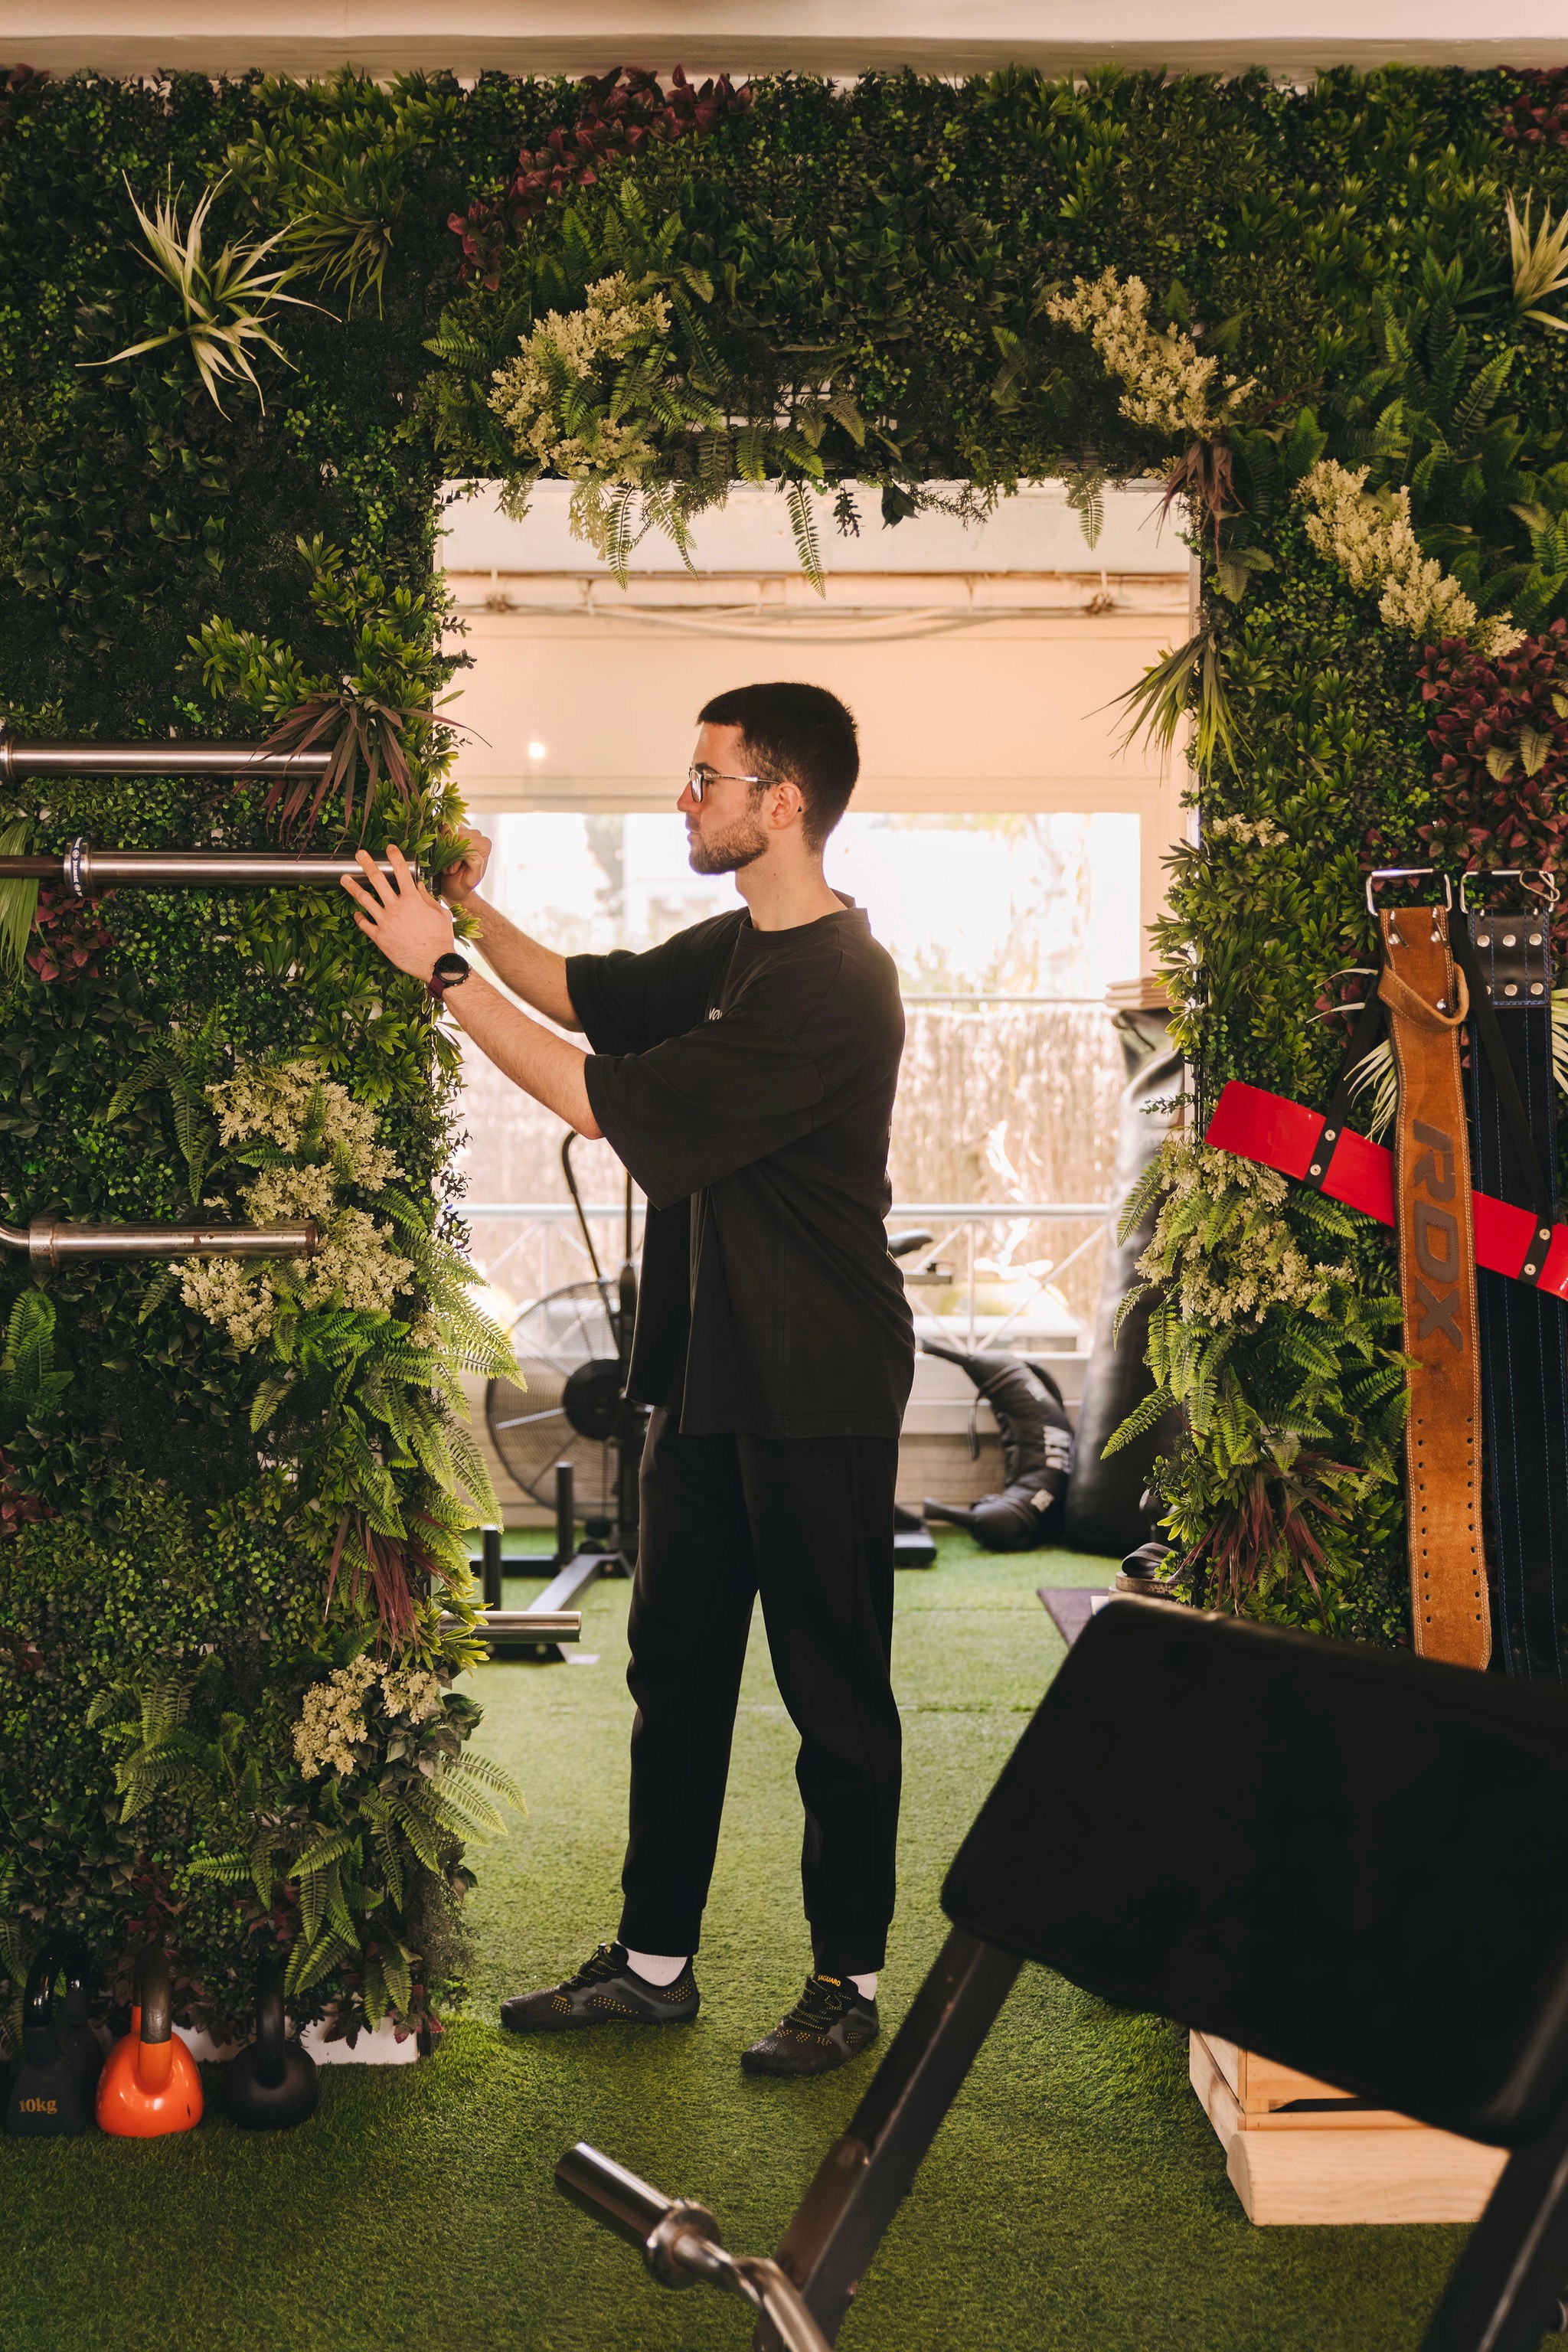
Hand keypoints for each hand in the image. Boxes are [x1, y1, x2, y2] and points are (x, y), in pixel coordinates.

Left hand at [341, 845, 454, 980]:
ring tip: (344, 878)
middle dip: (366, 864)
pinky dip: (359, 917)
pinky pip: (364, 924)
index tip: (389, 848)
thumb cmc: (441, 939)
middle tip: (359, 854)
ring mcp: (385, 922)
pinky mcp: (379, 937)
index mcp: (412, 899)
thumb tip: (419, 886)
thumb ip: (427, 898)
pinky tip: (356, 913)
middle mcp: (396, 907)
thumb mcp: (440, 913)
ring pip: (364, 899)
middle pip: (377, 880)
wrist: (434, 962)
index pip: (401, 871)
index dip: (395, 856)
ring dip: (353, 887)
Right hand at [437, 828, 491, 903]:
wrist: (453, 887)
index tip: (454, 869)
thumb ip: (475, 864)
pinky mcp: (452, 831)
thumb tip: (468, 851)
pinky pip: (441, 828)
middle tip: (450, 866)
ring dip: (444, 846)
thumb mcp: (472, 880)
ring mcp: (464, 831)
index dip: (456, 855)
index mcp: (484, 844)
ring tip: (447, 860)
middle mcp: (477, 835)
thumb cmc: (462, 884)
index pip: (465, 839)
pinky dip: (439, 841)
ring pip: (447, 828)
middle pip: (456, 832)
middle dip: (449, 851)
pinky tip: (443, 853)